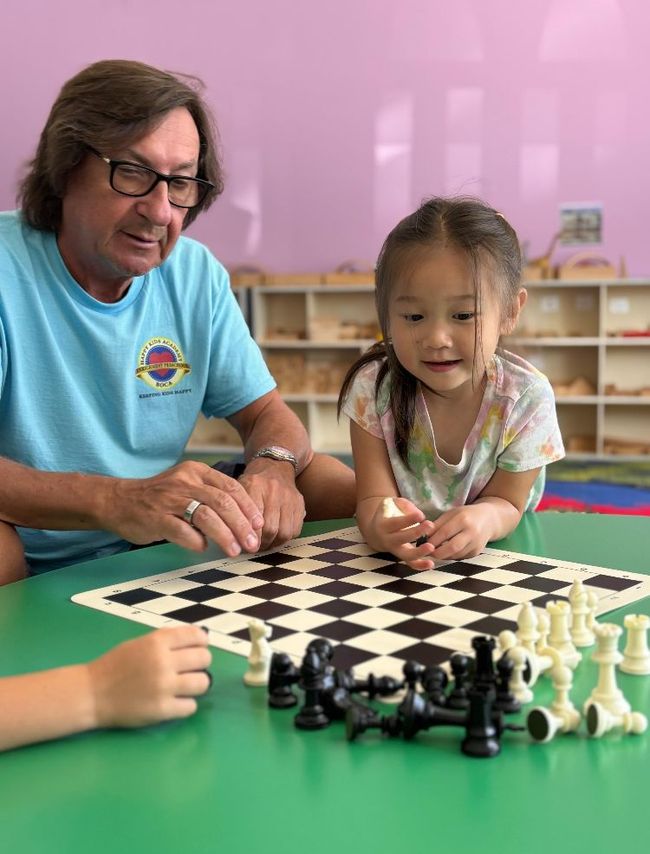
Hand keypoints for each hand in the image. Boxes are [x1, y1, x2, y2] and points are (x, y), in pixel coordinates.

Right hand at [87, 626, 211, 728]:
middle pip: (204, 659)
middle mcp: (163, 662)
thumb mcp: (140, 643)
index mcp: (157, 642)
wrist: (92, 694)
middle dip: (200, 663)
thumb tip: (198, 640)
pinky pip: (191, 706)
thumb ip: (166, 641)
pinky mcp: (162, 710)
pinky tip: (175, 701)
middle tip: (191, 668)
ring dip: (197, 684)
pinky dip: (186, 704)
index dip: (201, 642)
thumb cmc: (115, 666)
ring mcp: (164, 687)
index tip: (199, 647)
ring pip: (203, 683)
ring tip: (185, 686)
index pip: (196, 636)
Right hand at [104, 461, 264, 557]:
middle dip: (242, 525)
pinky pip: (182, 531)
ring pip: (206, 516)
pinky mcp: (156, 517)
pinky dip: (196, 541)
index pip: (231, 487)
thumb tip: (244, 520)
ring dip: (225, 535)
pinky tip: (203, 548)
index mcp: (197, 471)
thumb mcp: (187, 486)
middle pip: (223, 502)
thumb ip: (211, 496)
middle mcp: (185, 482)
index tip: (259, 525)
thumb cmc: (159, 498)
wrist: (118, 500)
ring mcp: (170, 499)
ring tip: (235, 550)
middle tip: (252, 543)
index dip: (248, 508)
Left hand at [238, 459, 305, 549]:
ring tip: (265, 544)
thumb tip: (235, 540)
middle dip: (261, 543)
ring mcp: (289, 497)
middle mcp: (273, 490)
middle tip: (254, 548)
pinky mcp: (300, 503)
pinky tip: (276, 537)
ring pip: (284, 532)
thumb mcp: (238, 491)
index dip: (249, 538)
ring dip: (274, 543)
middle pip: (270, 528)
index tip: (244, 545)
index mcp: (253, 486)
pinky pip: (295, 530)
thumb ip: (236, 513)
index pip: (253, 520)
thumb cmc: (252, 484)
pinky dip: (285, 538)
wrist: (273, 467)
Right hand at [366, 496, 435, 569]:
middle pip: (402, 538)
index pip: (396, 523)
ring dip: (419, 552)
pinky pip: (410, 564)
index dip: (408, 519)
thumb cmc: (387, 514)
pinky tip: (431, 564)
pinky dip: (420, 565)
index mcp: (383, 525)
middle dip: (416, 532)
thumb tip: (420, 515)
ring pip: (406, 555)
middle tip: (430, 524)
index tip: (421, 516)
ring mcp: (395, 550)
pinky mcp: (402, 557)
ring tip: (431, 547)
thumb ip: (404, 505)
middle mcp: (387, 540)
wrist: (376, 532)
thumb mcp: (391, 504)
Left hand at [426, 503, 496, 559]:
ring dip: (443, 555)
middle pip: (452, 547)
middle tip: (427, 552)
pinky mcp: (476, 552)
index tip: (422, 543)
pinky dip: (450, 556)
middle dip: (437, 552)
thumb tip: (422, 535)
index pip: (445, 533)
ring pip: (455, 555)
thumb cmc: (466, 514)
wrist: (489, 519)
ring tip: (434, 551)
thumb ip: (438, 524)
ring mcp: (476, 544)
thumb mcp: (451, 514)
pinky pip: (460, 557)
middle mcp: (472, 533)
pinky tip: (445, 552)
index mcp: (463, 519)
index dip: (432, 540)